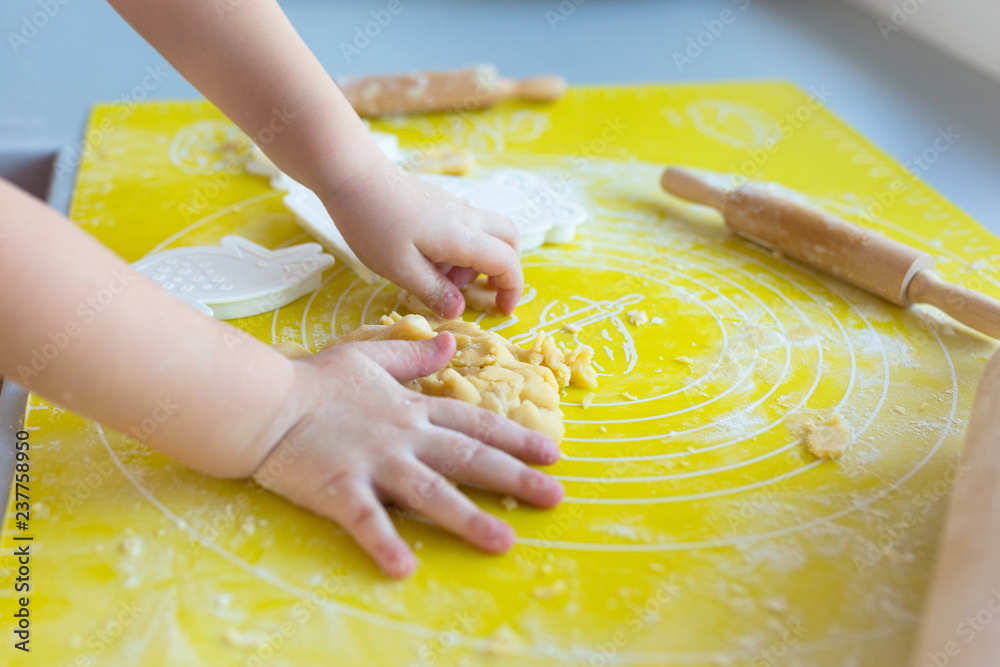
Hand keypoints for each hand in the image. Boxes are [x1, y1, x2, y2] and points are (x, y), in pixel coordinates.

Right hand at [252, 332, 563, 577]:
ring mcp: (374, 463)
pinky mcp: (340, 489)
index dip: (515, 437)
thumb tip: (450, 342)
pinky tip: (405, 569)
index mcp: (411, 410)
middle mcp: (402, 437)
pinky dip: (384, 544)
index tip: (552, 452)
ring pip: (430, 493)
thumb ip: (413, 356)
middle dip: (515, 477)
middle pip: (467, 457)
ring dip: (468, 518)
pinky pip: (366, 521)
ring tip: (504, 542)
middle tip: (555, 497)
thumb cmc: (314, 380)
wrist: (265, 401)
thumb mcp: (370, 357)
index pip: (473, 422)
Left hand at [319, 158, 523, 317]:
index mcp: (462, 237)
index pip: (507, 263)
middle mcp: (467, 218)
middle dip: (507, 269)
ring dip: (479, 261)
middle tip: (484, 292)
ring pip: (488, 233)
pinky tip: (429, 260)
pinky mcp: (440, 203)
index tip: (502, 311)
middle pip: (510, 239)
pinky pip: (467, 227)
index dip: (512, 289)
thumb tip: (458, 310)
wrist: (353, 175)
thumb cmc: (373, 223)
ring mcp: (454, 207)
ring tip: (443, 280)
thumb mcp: (400, 269)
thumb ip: (433, 291)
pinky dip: (462, 249)